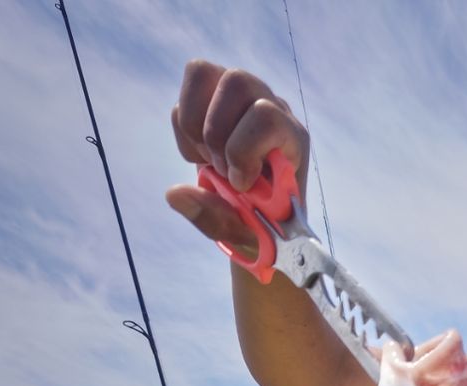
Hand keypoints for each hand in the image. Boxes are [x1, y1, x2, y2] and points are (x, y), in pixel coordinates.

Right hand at [165, 61, 308, 250]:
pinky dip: (184, 125)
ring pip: (205, 72)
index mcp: (292, 140)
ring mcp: (244, 97)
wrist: (256, 219)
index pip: (267, 117)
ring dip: (195, 124)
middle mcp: (271, 107)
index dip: (242, 150)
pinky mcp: (217, 96)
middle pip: (237, 82)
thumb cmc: (259, 226)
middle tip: (221, 171)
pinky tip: (199, 153)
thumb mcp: (243, 233)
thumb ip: (212, 217)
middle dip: (216, 133)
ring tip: (207, 160)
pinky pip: (189, 86)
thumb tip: (173, 193)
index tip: (240, 186)